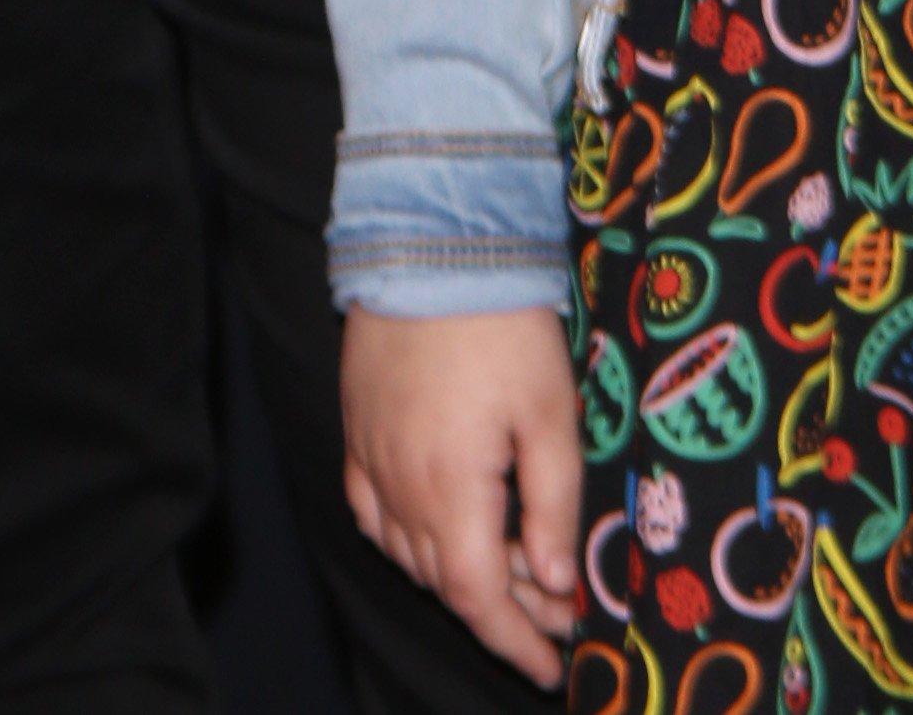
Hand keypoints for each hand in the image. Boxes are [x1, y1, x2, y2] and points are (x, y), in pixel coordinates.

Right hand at [341, 303, 578, 690]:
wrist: (428, 243)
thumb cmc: (502, 325)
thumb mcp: (551, 413)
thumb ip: (554, 504)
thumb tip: (556, 582)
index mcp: (451, 489)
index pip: (479, 599)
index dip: (517, 643)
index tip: (554, 669)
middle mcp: (400, 486)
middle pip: (445, 582)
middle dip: (504, 612)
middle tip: (554, 613)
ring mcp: (370, 459)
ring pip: (407, 554)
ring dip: (458, 576)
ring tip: (512, 569)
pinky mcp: (355, 430)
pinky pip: (371, 513)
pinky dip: (404, 540)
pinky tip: (434, 530)